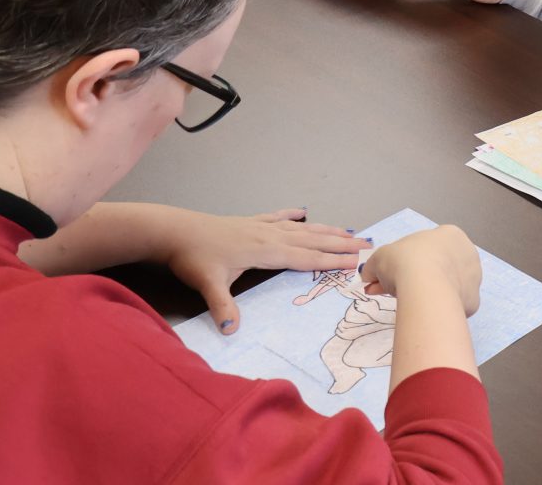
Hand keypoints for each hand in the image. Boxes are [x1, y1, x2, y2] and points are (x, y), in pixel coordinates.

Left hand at [164, 208, 365, 334]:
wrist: (174, 230)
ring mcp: (260, 226)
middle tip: (367, 243)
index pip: (306, 257)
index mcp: (266, 251)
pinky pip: (278, 217)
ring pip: (301, 228)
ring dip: (325, 229)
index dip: (331, 260)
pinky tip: (302, 211)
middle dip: (340, 242)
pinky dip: (292, 214)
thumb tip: (231, 330)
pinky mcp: (249, 222)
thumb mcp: (207, 283)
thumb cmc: (193, 257)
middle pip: (312, 239)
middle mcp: (269, 236)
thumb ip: (222, 305)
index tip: (355, 261)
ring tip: (347, 229)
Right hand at [360, 225, 481, 315]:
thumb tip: (368, 275)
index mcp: (449, 234)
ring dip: (429, 292)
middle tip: (395, 291)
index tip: (391, 275)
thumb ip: (374, 266)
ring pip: (447, 285)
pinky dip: (440, 308)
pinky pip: (454, 304)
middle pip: (438, 266)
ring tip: (409, 303)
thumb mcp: (379, 258)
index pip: (426, 248)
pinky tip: (426, 312)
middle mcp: (467, 253)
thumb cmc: (405, 262)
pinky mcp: (474, 301)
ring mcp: (474, 277)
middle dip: (416, 277)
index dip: (406, 261)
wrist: (426, 289)